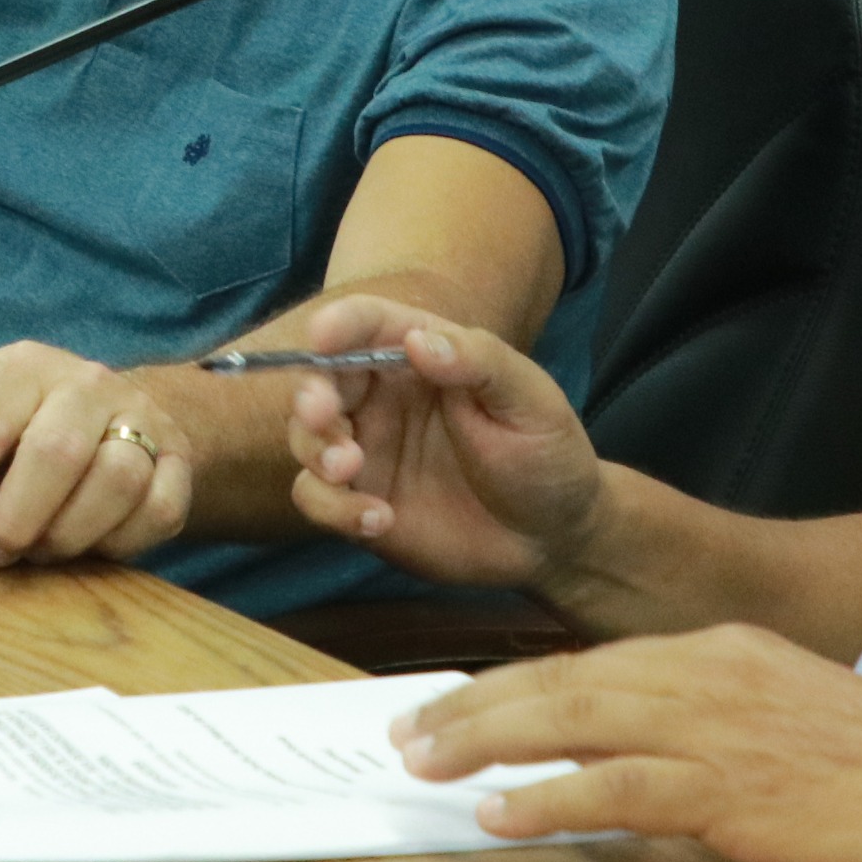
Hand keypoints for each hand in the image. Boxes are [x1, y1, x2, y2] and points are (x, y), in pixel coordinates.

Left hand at [0, 342, 193, 563]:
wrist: (124, 418)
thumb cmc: (27, 435)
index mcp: (20, 370)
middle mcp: (83, 382)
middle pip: (55, 451)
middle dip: (16, 518)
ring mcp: (139, 417)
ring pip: (114, 480)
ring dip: (68, 533)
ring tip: (42, 547)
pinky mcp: (178, 460)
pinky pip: (157, 509)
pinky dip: (117, 541)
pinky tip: (92, 540)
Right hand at [282, 298, 609, 589]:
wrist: (554, 538)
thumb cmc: (547, 455)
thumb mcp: (531, 401)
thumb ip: (480, 362)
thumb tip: (420, 341)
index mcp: (420, 356)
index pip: (368, 324)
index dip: (340, 323)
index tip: (322, 336)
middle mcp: (383, 398)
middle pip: (321, 379)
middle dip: (311, 393)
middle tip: (323, 413)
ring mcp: (367, 451)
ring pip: (306, 437)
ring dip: (314, 449)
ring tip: (350, 469)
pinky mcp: (359, 503)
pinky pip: (316, 498)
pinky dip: (331, 507)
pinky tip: (378, 519)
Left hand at [395, 627, 861, 861]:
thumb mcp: (787, 716)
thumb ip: (711, 721)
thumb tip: (636, 752)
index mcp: (718, 651)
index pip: (590, 662)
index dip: (511, 684)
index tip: (449, 705)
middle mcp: (706, 673)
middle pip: (561, 681)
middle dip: (473, 705)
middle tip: (405, 732)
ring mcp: (717, 729)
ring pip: (573, 722)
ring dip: (487, 744)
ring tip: (422, 765)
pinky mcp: (731, 789)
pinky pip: (619, 790)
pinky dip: (550, 799)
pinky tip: (499, 814)